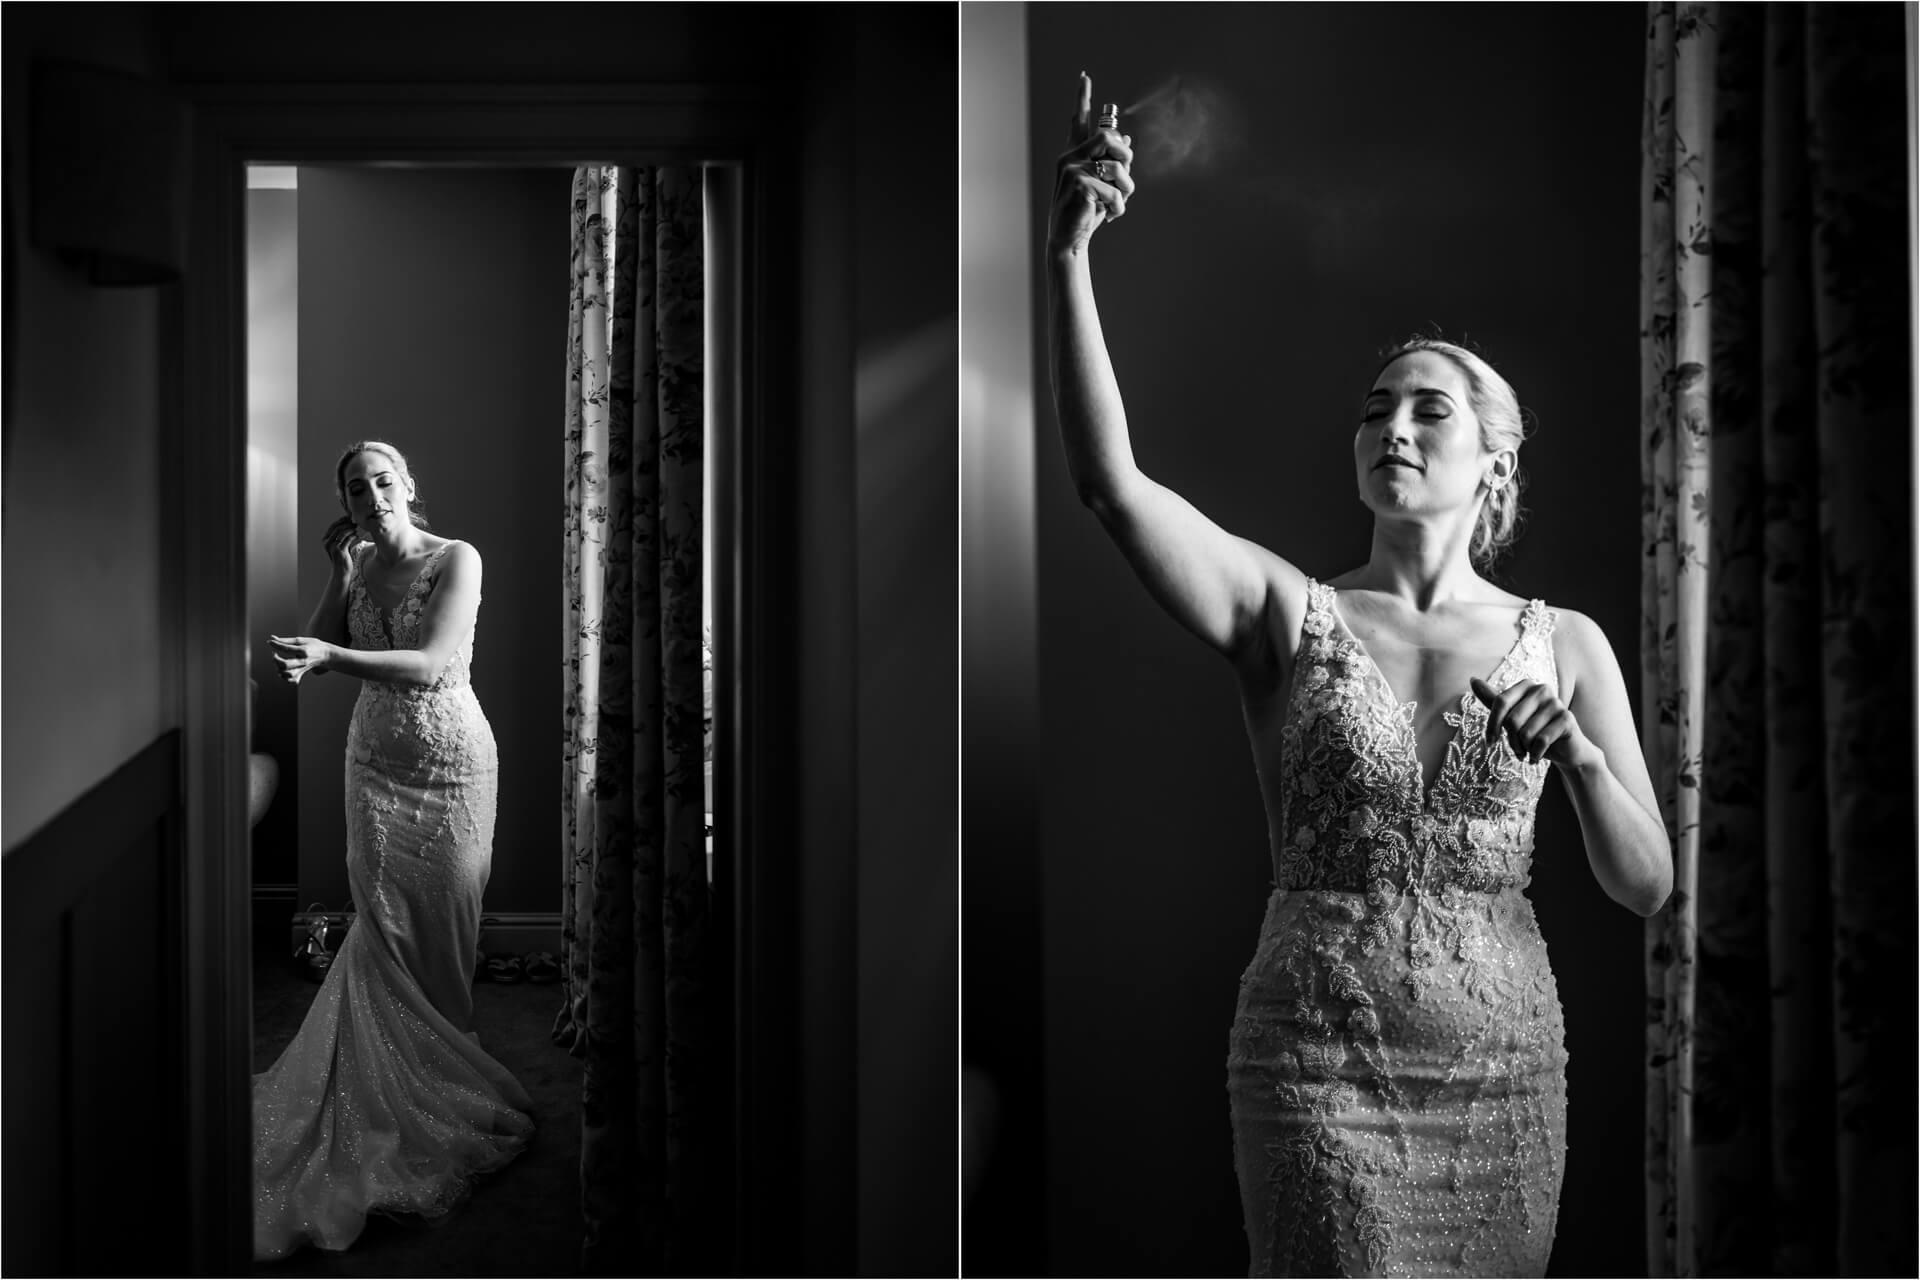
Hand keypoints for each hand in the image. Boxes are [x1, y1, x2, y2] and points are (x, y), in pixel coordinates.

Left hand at [270, 634, 335, 685]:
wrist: (326, 655)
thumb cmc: (314, 645)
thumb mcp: (302, 640)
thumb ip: (286, 640)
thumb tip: (272, 638)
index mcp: (304, 651)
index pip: (286, 649)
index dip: (275, 645)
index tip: (270, 642)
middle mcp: (303, 661)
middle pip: (285, 665)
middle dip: (275, 659)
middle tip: (274, 654)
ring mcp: (303, 669)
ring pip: (287, 674)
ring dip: (279, 669)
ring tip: (279, 662)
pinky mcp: (302, 674)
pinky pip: (292, 680)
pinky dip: (285, 677)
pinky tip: (283, 671)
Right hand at [322, 516, 365, 574]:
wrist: (341, 571)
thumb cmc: (342, 557)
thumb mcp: (339, 545)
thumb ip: (341, 536)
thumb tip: (349, 523)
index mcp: (325, 540)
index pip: (333, 526)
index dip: (341, 520)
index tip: (349, 518)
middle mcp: (327, 542)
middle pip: (338, 528)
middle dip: (347, 524)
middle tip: (355, 523)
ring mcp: (333, 547)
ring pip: (342, 532)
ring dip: (351, 529)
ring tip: (356, 529)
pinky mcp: (340, 551)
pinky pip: (348, 539)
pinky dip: (353, 536)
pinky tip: (357, 536)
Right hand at [1047, 72, 1136, 254]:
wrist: (1068, 239)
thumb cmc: (1085, 212)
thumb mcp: (1101, 185)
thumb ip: (1111, 162)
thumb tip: (1127, 137)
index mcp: (1074, 154)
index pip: (1079, 121)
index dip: (1082, 97)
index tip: (1085, 76)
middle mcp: (1069, 157)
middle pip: (1108, 137)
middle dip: (1126, 156)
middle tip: (1126, 178)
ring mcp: (1072, 169)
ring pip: (1116, 166)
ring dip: (1126, 187)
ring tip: (1120, 203)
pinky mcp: (1078, 185)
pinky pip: (1113, 190)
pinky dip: (1119, 206)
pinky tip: (1112, 217)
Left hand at [1469, 676, 1600, 769]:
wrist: (1566, 750)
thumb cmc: (1535, 732)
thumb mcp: (1512, 716)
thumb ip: (1493, 700)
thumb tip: (1472, 679)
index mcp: (1527, 685)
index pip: (1500, 702)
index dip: (1492, 725)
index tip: (1490, 742)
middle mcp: (1542, 689)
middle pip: (1512, 720)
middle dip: (1511, 741)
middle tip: (1517, 750)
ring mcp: (1556, 703)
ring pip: (1526, 733)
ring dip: (1523, 749)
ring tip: (1528, 752)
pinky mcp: (1567, 719)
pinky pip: (1541, 741)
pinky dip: (1535, 754)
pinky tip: (1536, 758)